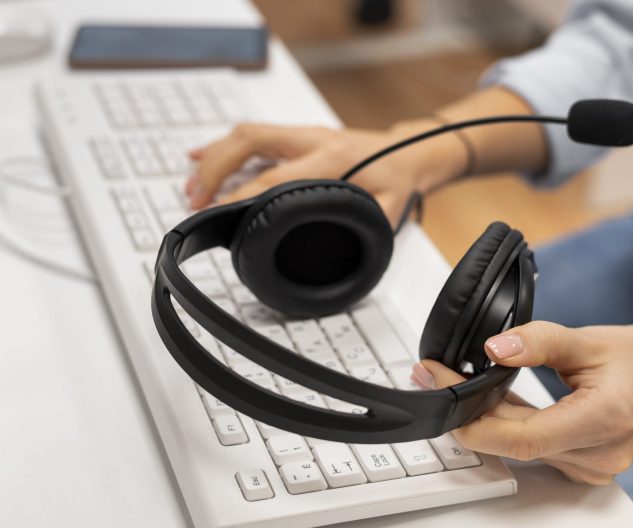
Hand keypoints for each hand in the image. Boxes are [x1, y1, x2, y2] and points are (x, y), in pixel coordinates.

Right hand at [185, 120, 466, 226]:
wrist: (409, 151)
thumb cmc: (398, 180)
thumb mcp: (389, 210)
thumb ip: (364, 228)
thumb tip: (339, 256)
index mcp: (332, 159)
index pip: (276, 176)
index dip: (243, 194)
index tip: (219, 211)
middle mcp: (312, 140)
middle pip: (249, 142)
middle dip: (215, 169)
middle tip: (194, 199)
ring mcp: (302, 134)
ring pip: (246, 134)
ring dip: (213, 157)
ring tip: (190, 187)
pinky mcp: (295, 136)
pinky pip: (251, 135)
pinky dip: (222, 146)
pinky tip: (198, 156)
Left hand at [410, 321, 632, 484]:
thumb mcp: (590, 340)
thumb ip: (539, 342)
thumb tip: (494, 347)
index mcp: (600, 422)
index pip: (517, 437)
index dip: (469, 415)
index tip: (438, 381)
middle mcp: (593, 455)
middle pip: (509, 442)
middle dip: (464, 410)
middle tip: (433, 374)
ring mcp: (587, 465)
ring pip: (516, 446)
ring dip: (481, 415)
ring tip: (453, 381)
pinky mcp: (580, 463)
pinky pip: (531, 446)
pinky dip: (505, 422)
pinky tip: (487, 397)